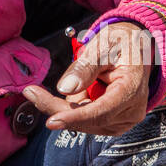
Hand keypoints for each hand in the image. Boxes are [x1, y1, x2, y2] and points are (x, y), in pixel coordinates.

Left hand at [21, 22, 155, 136]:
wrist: (133, 48)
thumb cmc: (119, 43)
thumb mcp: (102, 45)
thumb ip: (85, 67)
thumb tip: (65, 89)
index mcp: (132, 89)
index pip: (102, 111)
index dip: (75, 118)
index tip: (50, 121)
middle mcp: (131, 111)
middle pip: (88, 120)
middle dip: (57, 108)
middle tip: (32, 92)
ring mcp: (122, 120)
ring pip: (84, 122)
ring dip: (67, 105)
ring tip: (74, 77)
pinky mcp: (112, 122)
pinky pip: (85, 119)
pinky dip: (73, 106)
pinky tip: (78, 88)